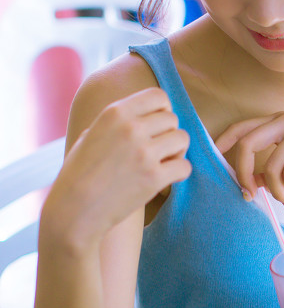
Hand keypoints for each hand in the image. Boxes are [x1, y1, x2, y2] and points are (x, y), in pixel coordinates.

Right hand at [47, 88, 191, 245]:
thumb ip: (116, 121)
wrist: (73, 210)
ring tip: (163, 163)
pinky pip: (185, 166)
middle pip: (172, 118)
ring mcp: (144, 153)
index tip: (158, 124)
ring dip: (177, 152)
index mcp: (115, 113)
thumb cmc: (78, 173)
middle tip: (158, 150)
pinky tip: (166, 180)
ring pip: (183, 139)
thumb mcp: (91, 134)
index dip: (163, 109)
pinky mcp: (154, 178)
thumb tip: (143, 113)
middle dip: (168, 134)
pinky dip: (179, 174)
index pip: (158, 96)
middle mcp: (131, 128)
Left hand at [215, 112, 283, 208]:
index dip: (223, 141)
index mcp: (280, 121)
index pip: (243, 128)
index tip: (213, 158)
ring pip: (269, 166)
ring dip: (276, 191)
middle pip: (247, 144)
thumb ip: (270, 172)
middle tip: (249, 195)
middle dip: (241, 174)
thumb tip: (246, 182)